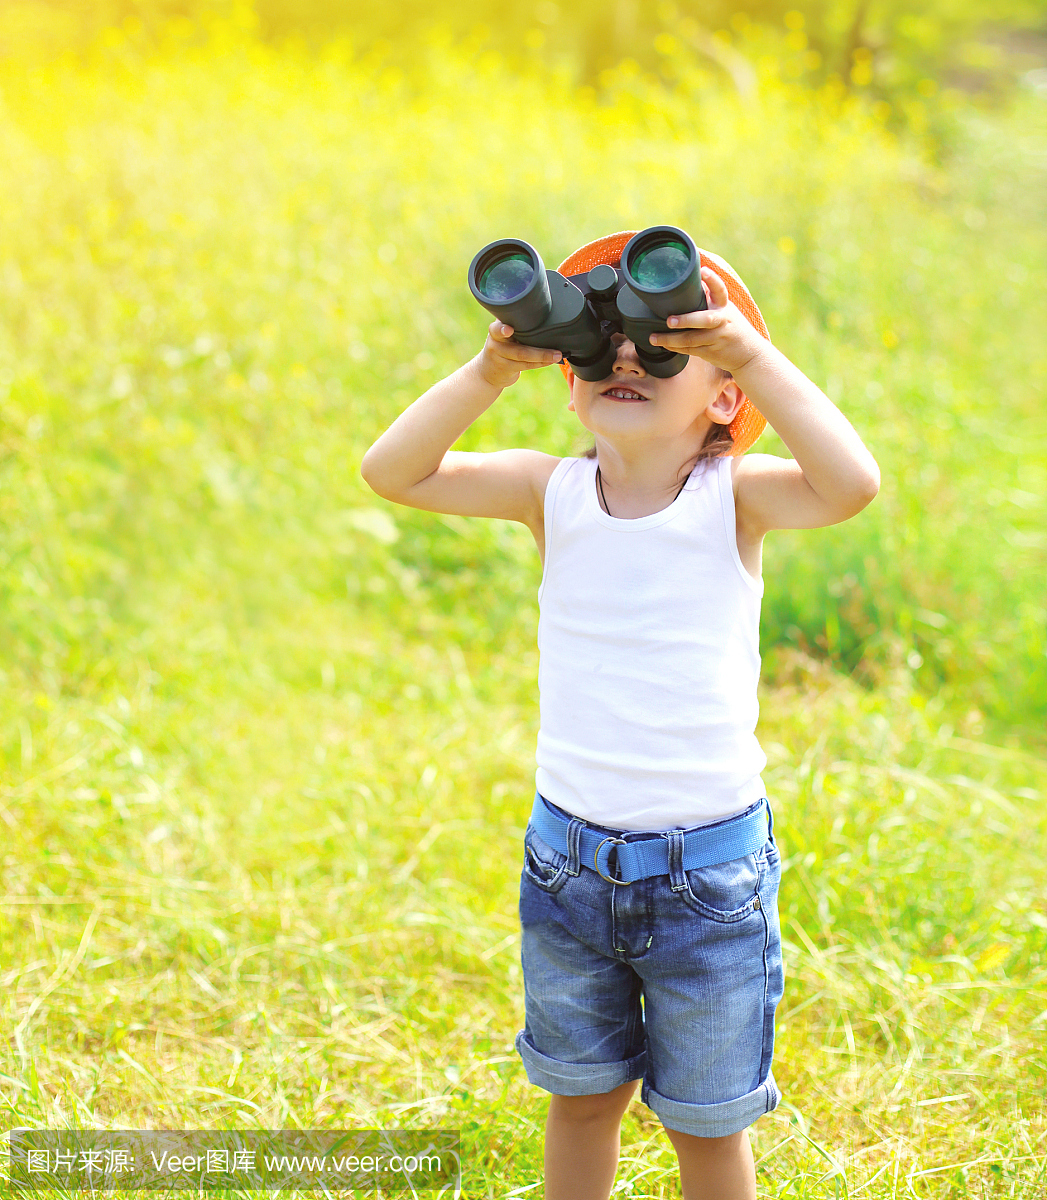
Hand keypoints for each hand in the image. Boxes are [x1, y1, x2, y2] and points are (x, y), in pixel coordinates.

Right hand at [475, 320, 561, 389]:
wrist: (487, 370)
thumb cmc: (500, 343)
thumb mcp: (501, 331)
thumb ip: (513, 321)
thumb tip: (540, 307)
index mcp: (495, 330)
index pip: (497, 329)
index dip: (502, 329)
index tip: (509, 330)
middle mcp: (496, 344)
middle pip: (518, 350)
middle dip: (539, 352)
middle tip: (557, 351)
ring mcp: (501, 358)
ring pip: (524, 359)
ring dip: (544, 357)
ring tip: (558, 355)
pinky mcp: (507, 369)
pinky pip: (526, 366)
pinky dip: (541, 363)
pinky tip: (551, 360)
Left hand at [648, 267, 766, 374]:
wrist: (749, 354)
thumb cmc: (731, 327)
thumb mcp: (725, 310)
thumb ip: (709, 298)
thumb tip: (688, 280)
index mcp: (724, 306)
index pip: (720, 290)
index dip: (712, 280)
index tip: (703, 270)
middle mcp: (722, 321)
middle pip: (705, 320)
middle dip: (686, 320)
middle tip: (669, 320)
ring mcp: (717, 338)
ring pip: (692, 339)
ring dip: (671, 339)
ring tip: (654, 337)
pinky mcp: (711, 352)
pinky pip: (690, 350)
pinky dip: (675, 348)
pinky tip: (663, 345)